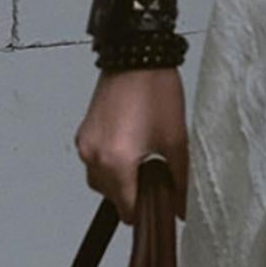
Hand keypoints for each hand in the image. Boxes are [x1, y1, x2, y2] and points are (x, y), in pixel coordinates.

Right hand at [75, 66, 189, 224]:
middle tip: (159, 177)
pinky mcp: (84, 132)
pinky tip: (132, 148)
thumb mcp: (176, 140)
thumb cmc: (156, 91)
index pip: (126, 209)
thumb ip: (180, 181)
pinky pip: (95, 161)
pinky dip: (111, 163)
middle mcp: (93, 156)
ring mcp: (85, 144)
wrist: (137, 54)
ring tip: (146, 160)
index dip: (146, 212)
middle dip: (133, 194)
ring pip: (100, 180)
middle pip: (111, 197)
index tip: (161, 206)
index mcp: (115, 163)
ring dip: (120, 180)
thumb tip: (181, 208)